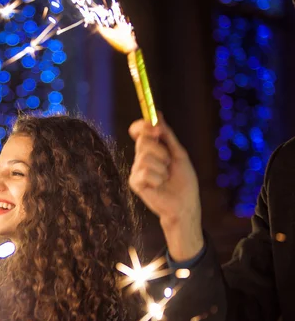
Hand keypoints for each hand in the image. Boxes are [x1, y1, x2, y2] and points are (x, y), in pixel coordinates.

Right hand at [128, 115, 203, 260]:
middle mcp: (141, 158)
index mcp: (151, 149)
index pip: (139, 131)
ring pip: (145, 157)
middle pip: (143, 141)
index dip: (142, 125)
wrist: (184, 205)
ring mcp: (136, 170)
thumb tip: (158, 116)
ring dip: (162, 167)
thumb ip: (167, 136)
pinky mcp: (134, 182)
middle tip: (168, 163)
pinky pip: (145, 172)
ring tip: (166, 177)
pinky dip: (158, 178)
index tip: (153, 126)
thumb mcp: (179, 154)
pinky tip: (160, 185)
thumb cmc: (183, 181)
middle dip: (161, 151)